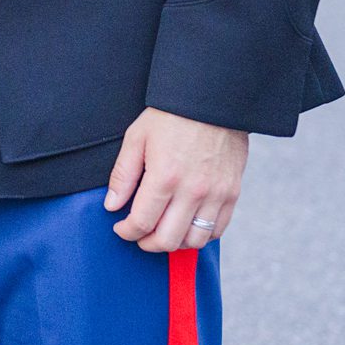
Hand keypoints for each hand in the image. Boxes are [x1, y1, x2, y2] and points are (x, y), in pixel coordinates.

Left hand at [104, 107, 247, 252]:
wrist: (212, 101)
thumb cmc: (170, 117)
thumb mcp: (137, 138)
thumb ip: (123, 175)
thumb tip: (112, 206)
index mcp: (165, 176)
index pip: (142, 222)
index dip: (127, 232)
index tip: (121, 228)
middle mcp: (193, 190)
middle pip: (168, 239)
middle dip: (148, 244)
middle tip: (139, 236)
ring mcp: (216, 194)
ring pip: (195, 240)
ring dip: (175, 243)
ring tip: (162, 232)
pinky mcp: (232, 193)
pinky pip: (218, 229)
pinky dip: (200, 235)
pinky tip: (186, 225)